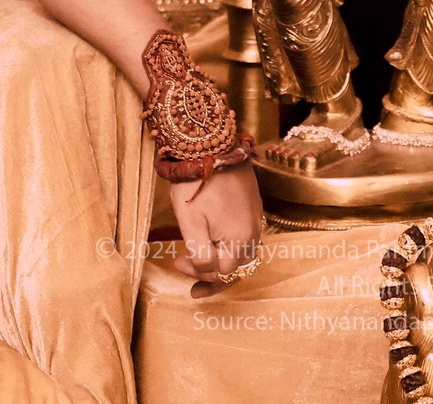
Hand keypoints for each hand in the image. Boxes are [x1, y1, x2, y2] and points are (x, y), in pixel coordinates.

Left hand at [171, 164, 265, 295]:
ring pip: (241, 253)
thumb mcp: (190, 222)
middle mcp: (254, 233)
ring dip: (221, 264)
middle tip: (192, 286)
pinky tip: (215, 245)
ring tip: (202, 271)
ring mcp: (255, 219)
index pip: (222, 272)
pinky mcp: (252, 208)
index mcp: (241, 239)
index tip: (177, 262)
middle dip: (212, 277)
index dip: (199, 274)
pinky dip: (228, 247)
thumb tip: (207, 272)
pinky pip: (243, 237)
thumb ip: (201, 253)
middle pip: (236, 267)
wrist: (211, 146)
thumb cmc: (196, 184)